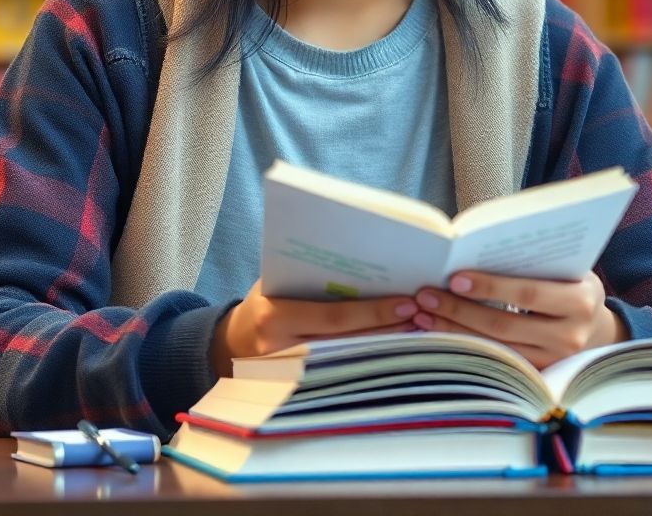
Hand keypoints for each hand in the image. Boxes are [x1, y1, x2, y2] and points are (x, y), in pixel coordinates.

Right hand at [210, 279, 417, 376]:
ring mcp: (294, 375)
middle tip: (423, 316)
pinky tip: (395, 349)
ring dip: (387, 346)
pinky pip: (345, 372)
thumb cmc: (259, 305)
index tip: (407, 303)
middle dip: (389, 330)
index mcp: (276, 317)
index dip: (374, 312)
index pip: (335, 317)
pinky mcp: (303, 388)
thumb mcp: (271, 284)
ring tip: (417, 330)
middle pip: (351, 342)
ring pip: (352, 361)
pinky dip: (372, 360)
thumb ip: (307, 277)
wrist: (228, 348)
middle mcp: (285, 350)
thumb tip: (359, 264)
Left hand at [411, 271, 626, 369]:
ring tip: (423, 315)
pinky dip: (465, 346)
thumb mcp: (563, 267)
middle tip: (425, 296)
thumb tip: (471, 249)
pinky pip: (496, 362)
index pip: (526, 293)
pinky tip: (440, 334)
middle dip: (459, 311)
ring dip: (454, 331)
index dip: (489, 287)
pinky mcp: (538, 376)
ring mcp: (554, 362)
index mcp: (580, 300)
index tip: (454, 277)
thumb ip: (529, 262)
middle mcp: (570, 336)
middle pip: (504, 325)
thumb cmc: (570, 283)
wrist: (596, 327)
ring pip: (495, 348)